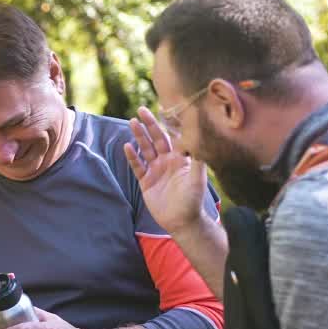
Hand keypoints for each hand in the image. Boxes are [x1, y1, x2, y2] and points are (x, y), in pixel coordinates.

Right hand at [124, 106, 210, 234]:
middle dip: (149, 124)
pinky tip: (127, 146)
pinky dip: (132, 157)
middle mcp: (167, 161)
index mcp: (181, 158)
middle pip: (157, 139)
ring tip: (132, 122)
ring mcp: (156, 170)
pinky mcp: (146, 182)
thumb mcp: (198, 178)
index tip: (163, 107)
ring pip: (145, 149)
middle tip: (141, 110)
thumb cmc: (193, 199)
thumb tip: (200, 138)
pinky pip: (137, 166)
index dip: (168, 122)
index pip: (173, 136)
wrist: (182, 221)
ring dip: (139, 136)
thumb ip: (198, 158)